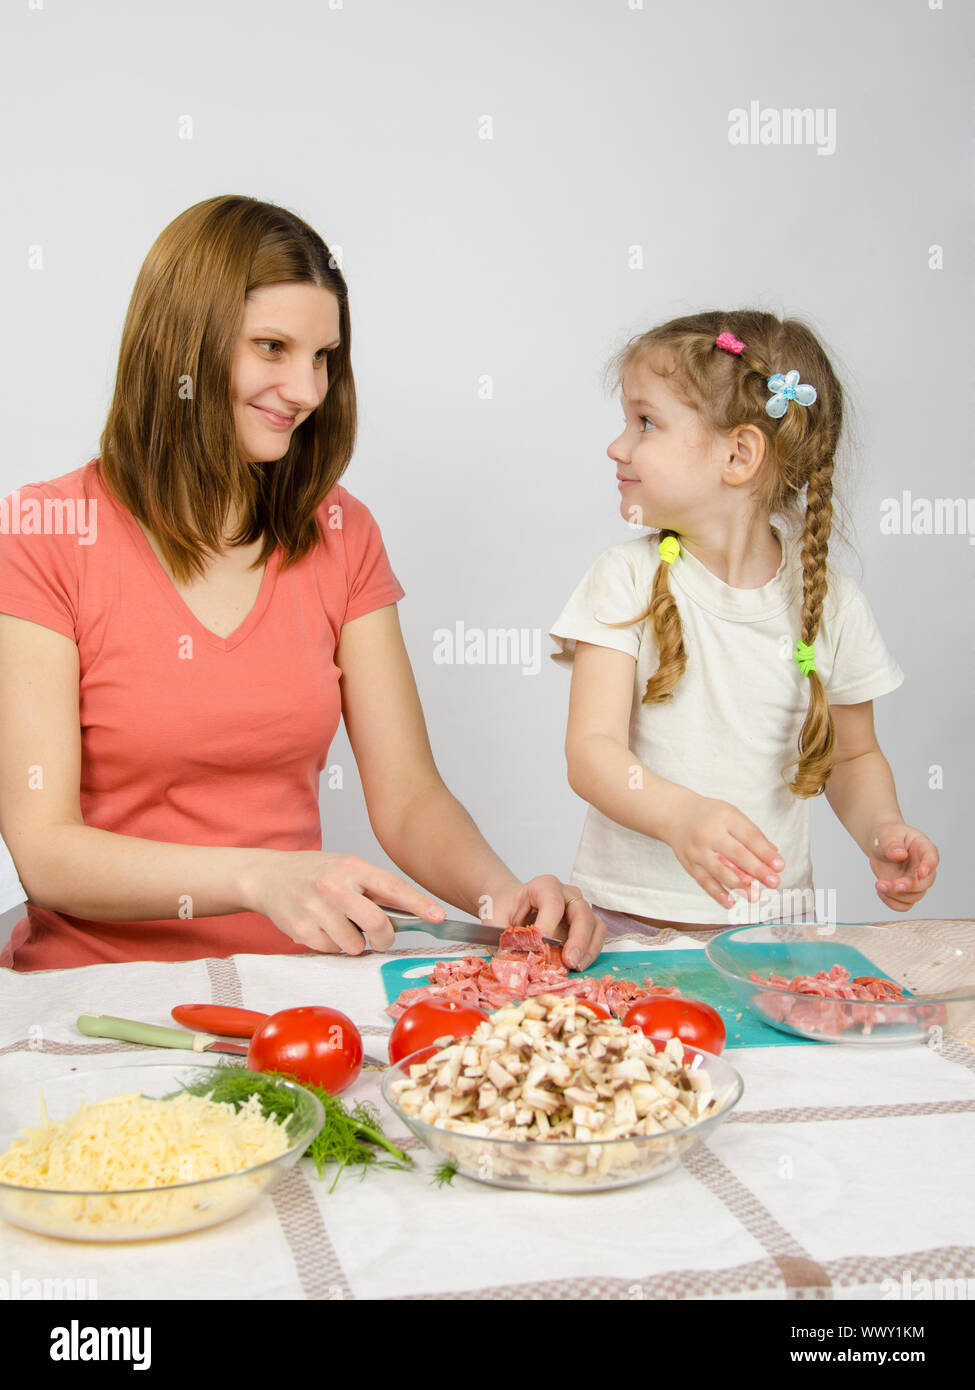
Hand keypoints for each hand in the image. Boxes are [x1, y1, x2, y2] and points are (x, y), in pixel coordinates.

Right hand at [241, 850, 445, 953]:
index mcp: (351, 867)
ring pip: (354, 944)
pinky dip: (332, 945)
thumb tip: (412, 912)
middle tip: (381, 937)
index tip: (438, 916)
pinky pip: (332, 951)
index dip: (419, 904)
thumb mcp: (345, 868)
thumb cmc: (313, 873)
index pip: (392, 887)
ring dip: (353, 942)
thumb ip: (374, 887)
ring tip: (339, 924)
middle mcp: (334, 886)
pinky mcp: (302, 930)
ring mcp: (317, 909)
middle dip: (384, 937)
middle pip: (377, 923)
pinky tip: (321, 928)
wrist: (267, 877)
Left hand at [487, 875, 604, 970]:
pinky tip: (579, 966)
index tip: (539, 943)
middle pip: (581, 911)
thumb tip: (509, 959)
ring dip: (588, 948)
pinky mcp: (585, 925)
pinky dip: (590, 952)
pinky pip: (597, 936)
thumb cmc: (505, 908)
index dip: (548, 923)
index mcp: (543, 886)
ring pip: (594, 924)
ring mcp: (578, 909)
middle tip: (569, 961)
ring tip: (576, 966)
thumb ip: (501, 936)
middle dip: (577, 938)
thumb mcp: (495, 917)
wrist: (510, 906)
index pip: (552, 902)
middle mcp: (566, 894)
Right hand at [664, 791, 785, 909]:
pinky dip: (718, 894)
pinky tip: (731, 902)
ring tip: (755, 895)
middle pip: (737, 854)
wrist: (675, 815)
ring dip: (740, 885)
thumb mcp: (731, 815)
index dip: (765, 853)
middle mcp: (709, 833)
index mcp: (725, 817)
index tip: (780, 866)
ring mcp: (697, 850)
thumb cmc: (709, 815)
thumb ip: (752, 834)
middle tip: (774, 882)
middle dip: (757, 870)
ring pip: (720, 871)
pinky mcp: (689, 864)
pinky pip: (705, 882)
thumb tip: (773, 855)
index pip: (749, 837)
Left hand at [868, 822, 938, 911]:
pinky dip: (892, 902)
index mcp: (923, 849)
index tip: (920, 872)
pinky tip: (881, 891)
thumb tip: (899, 854)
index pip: (932, 858)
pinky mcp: (905, 891)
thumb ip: (893, 844)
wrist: (880, 845)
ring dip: (897, 895)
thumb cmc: (888, 836)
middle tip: (894, 884)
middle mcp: (923, 868)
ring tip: (879, 884)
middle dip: (910, 886)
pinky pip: (904, 905)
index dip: (929, 866)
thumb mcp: (888, 835)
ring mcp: (915, 881)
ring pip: (914, 896)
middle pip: (925, 883)